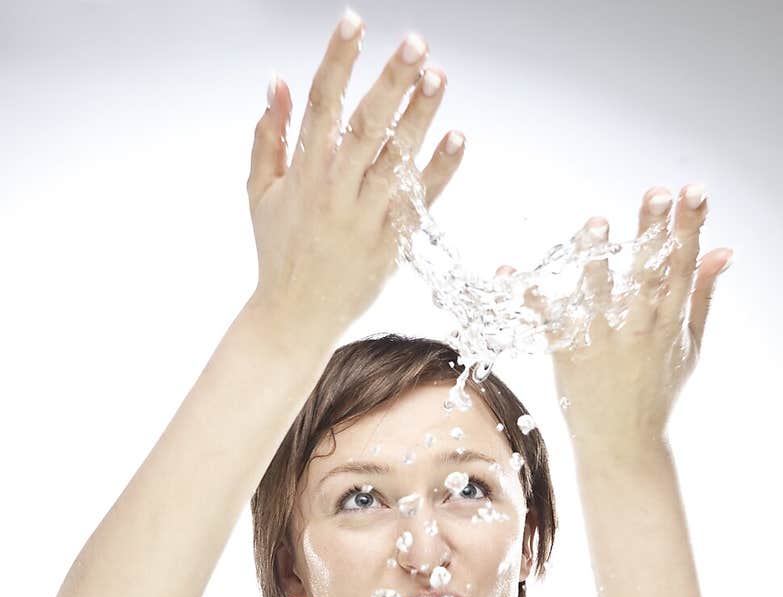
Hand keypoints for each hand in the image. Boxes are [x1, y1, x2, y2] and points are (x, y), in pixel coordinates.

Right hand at [247, 15, 464, 344]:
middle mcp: (335, 192)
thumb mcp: (260, 192)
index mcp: (302, 173)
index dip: (338, 60)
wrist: (295, 317)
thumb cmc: (279, 251)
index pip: (322, 104)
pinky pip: (420, 202)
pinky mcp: (391, 244)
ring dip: (421, 116)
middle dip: (391, 81)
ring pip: (396, 159)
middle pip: (366, 126)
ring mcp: (365, 218)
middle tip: (415, 43)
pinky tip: (458, 137)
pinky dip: (440, 171)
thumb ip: (269, 135)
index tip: (353, 22)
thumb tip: (279, 82)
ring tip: (439, 76)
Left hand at [497, 184, 731, 449]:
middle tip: (656, 192)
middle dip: (652, 232)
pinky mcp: (567, 355)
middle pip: (647, 273)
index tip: (694, 193)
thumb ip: (702, 295)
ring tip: (595, 223)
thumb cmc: (658, 391)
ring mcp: (601, 343)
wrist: (623, 444)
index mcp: (670, 324)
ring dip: (595, 258)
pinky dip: (525, 297)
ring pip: (597, 293)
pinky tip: (507, 271)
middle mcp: (638, 330)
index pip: (683, 268)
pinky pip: (543, 322)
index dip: (690, 228)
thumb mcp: (688, 346)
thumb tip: (724, 249)